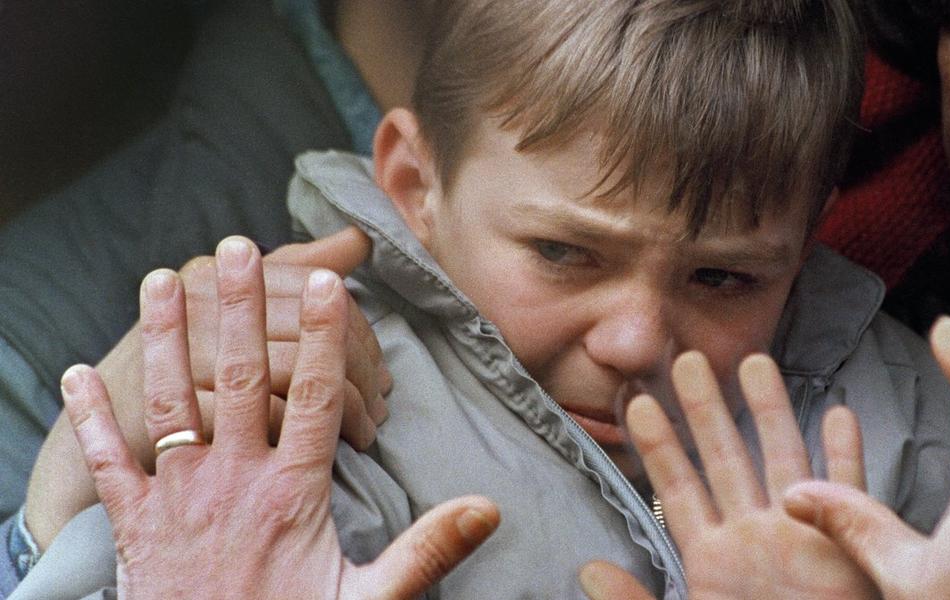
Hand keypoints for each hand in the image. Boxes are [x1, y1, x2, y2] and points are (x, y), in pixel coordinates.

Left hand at [58, 237, 497, 598]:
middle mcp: (231, 482)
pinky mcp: (134, 524)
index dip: (322, 335)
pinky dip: (90, 417)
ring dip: (165, 337)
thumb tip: (487, 508)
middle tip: (235, 248)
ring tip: (162, 280)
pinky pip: (107, 462)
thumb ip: (427, 548)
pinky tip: (74, 374)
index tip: (329, 280)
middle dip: (237, 307)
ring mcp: (176, 498)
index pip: (311, 395)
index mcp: (291, 493)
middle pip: (237, 376)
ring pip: (171, 402)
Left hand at [579, 352, 875, 599]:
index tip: (634, 402)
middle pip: (725, 458)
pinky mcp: (845, 550)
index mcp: (712, 558)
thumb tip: (587, 571)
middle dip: (705, 409)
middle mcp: (754, 536)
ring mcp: (801, 536)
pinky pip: (849, 494)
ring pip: (782, 459)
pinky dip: (846, 456)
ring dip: (770, 413)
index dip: (656, 444)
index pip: (677, 487)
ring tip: (755, 363)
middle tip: (687, 357)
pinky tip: (838, 413)